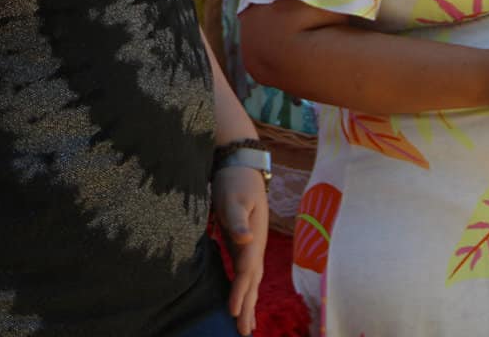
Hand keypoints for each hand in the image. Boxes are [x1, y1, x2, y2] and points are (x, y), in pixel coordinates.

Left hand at [212, 165, 267, 334]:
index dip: (240, 291)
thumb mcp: (234, 197)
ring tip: (245, 327)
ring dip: (248, 303)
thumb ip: (238, 219)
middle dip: (248, 307)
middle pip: (252, 282)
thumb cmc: (236, 181)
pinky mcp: (242, 245)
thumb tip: (245, 240)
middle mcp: (255, 246)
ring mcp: (250, 247)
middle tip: (244, 333)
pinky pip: (244, 274)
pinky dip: (243, 290)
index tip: (233, 311)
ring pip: (250, 281)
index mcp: (254, 239)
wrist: (242, 167)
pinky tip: (241, 300)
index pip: (247, 271)